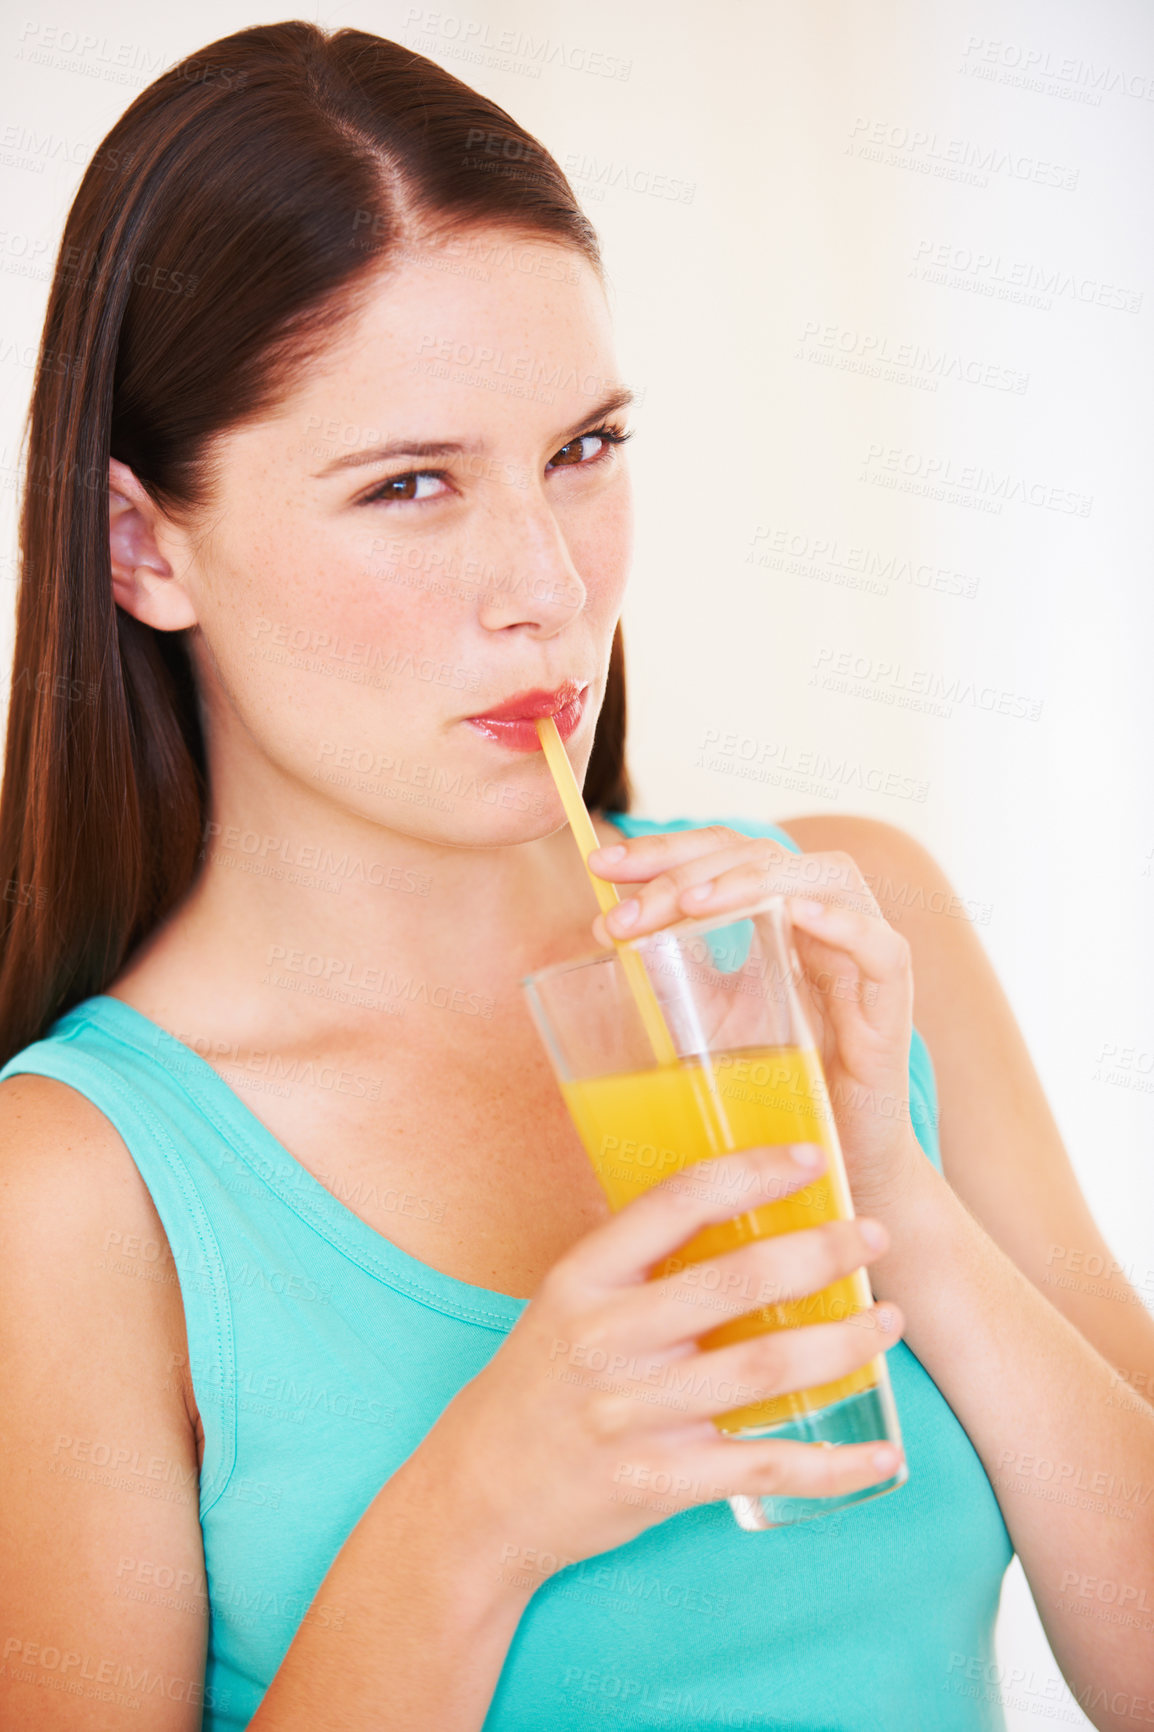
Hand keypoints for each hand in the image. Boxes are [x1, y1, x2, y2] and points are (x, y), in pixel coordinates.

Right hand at [427, 1142, 903, 1582]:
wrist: (480, 1494)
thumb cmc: (538, 1382)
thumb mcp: (567, 1301)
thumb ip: (638, 1262)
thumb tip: (737, 1206)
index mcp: (583, 1277)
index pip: (678, 1202)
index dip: (754, 1173)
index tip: (814, 1158)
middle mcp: (606, 1339)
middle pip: (737, 1282)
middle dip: (821, 1252)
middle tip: (873, 1235)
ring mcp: (632, 1414)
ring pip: (764, 1369)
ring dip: (841, 1343)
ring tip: (887, 1321)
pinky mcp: (658, 1482)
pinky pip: (763, 1467)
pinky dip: (833, 1465)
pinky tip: (881, 1455)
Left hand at [586, 825, 924, 1215]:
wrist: (837, 1168)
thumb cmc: (780, 1089)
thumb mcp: (713, 1020)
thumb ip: (677, 972)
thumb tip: (611, 930)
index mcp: (783, 918)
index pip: (726, 853)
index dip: (665, 850)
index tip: (603, 867)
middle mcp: (826, 923)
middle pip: (765, 853)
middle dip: (689, 868)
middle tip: (628, 908)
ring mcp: (863, 960)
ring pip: (825, 878)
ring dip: (754, 882)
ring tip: (694, 903)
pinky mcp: (891, 1009)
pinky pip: (882, 948)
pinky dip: (843, 924)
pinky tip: (796, 914)